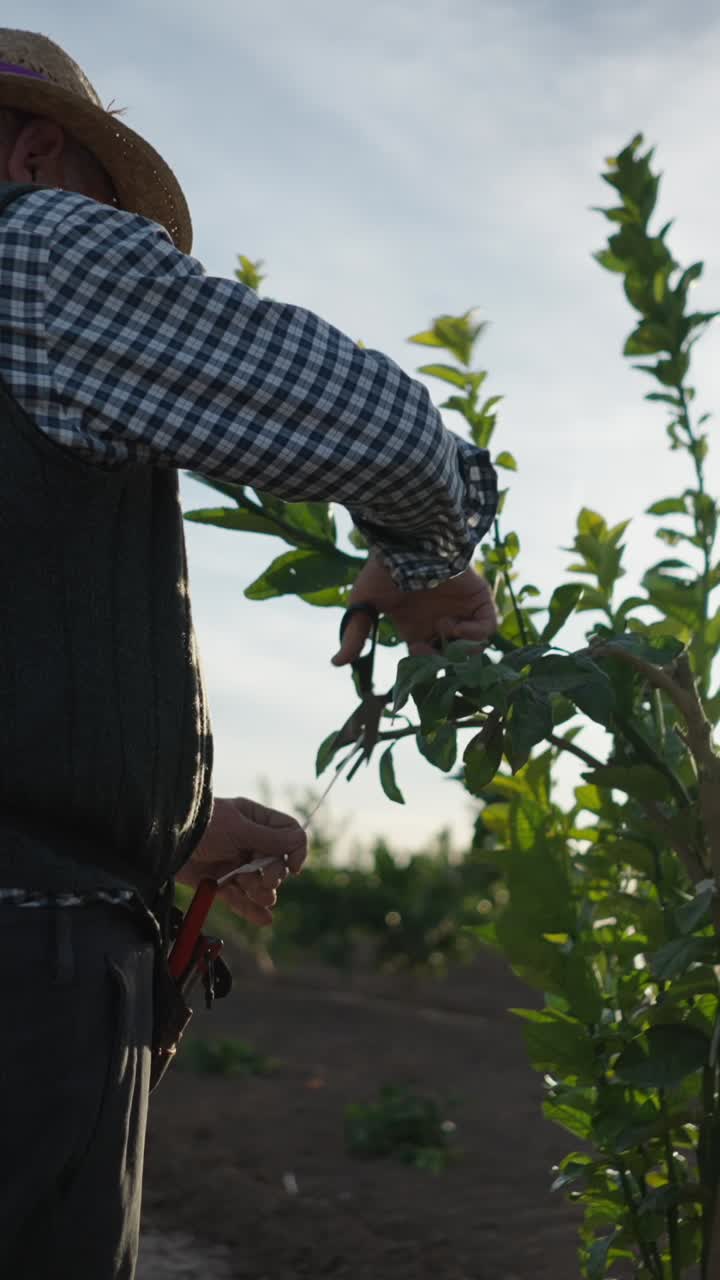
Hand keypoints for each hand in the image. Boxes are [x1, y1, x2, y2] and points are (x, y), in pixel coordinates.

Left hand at [176, 797, 307, 925]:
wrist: (165, 842)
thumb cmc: (203, 825)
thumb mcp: (239, 828)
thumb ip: (269, 837)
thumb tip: (299, 841)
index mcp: (255, 820)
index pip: (288, 833)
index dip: (296, 850)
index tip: (294, 866)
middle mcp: (248, 841)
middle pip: (277, 862)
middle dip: (275, 874)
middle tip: (266, 880)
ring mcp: (234, 863)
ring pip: (260, 883)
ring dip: (263, 892)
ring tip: (259, 896)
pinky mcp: (220, 882)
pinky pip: (240, 898)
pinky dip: (251, 909)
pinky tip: (264, 919)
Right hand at [332, 558, 497, 665]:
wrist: (408, 540)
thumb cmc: (382, 569)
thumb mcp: (363, 604)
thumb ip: (355, 634)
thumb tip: (336, 663)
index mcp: (417, 629)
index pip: (427, 661)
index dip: (423, 666)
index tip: (416, 657)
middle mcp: (441, 624)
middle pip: (453, 657)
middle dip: (445, 661)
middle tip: (435, 654)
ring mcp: (462, 612)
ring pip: (475, 647)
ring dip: (460, 648)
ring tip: (444, 630)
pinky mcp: (480, 600)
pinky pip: (489, 627)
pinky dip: (476, 634)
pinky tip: (456, 625)